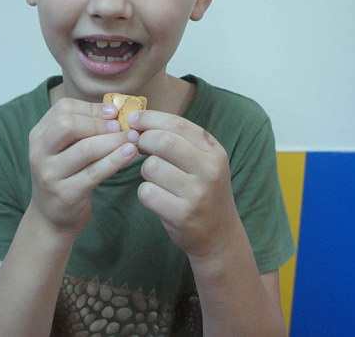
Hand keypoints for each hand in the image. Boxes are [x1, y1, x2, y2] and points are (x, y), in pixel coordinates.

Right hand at [28, 98, 138, 237]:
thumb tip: (114, 111)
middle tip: (121, 126)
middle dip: (99, 123)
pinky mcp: (66, 194)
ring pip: (86, 149)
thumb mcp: (64, 149)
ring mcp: (50, 175)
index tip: (113, 112)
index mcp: (39, 136)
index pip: (63, 109)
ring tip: (132, 138)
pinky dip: (115, 160)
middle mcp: (39, 153)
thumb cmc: (65, 176)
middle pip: (68, 125)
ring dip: (113, 141)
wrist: (51, 217)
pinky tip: (129, 153)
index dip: (91, 108)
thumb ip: (82, 129)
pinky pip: (95, 172)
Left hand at [130, 110, 241, 257]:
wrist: (220, 236)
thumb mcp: (205, 162)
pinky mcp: (182, 215)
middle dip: (143, 141)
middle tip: (139, 147)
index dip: (150, 118)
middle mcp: (209, 170)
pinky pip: (147, 192)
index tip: (134, 119)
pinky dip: (146, 193)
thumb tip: (140, 122)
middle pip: (162, 141)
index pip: (178, 124)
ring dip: (145, 171)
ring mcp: (197, 193)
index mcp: (214, 152)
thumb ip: (180, 141)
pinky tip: (157, 198)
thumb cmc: (204, 192)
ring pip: (151, 166)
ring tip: (157, 179)